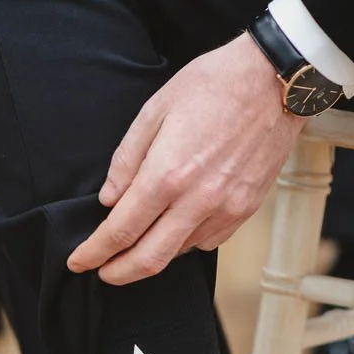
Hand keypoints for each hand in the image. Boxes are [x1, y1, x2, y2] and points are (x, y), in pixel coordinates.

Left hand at [67, 34, 304, 285]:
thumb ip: (127, 159)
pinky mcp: (245, 210)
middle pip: (149, 259)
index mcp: (167, 174)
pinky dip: (184, 243)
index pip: (121, 231)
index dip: (94, 252)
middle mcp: (197, 200)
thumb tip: (109, 199)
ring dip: (152, 255)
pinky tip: (174, 229)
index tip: (79, 261)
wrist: (275, 81)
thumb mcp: (155, 109)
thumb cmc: (214, 85)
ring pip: (179, 253)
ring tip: (136, 246)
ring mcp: (225, 209)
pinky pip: (208, 241)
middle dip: (118, 273)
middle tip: (102, 272)